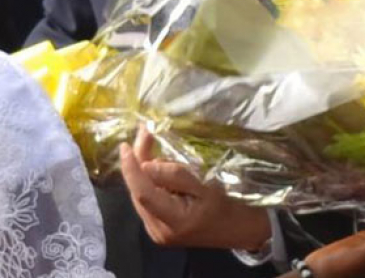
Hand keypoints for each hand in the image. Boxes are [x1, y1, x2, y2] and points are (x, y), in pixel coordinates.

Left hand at [119, 126, 271, 249]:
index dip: (131, 168)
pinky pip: (147, 199)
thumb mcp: (205, 188)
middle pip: (138, 191)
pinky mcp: (158, 227)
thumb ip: (175, 176)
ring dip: (142, 169)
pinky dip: (149, 180)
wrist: (239, 231)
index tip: (125, 145)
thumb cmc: (227, 208)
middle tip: (143, 134)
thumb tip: (146, 164)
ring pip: (140, 194)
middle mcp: (158, 230)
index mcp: (173, 221)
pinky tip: (155, 165)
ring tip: (149, 143)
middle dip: (137, 161)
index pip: (142, 193)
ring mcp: (156, 231)